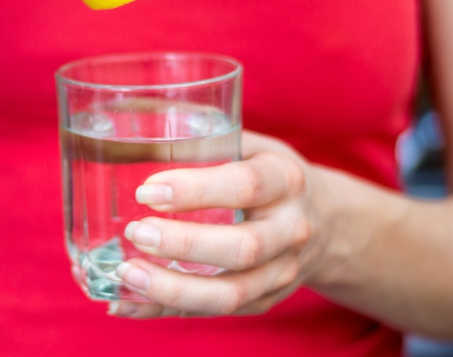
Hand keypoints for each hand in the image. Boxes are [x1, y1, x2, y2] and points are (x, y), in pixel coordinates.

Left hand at [109, 131, 324, 317]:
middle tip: (136, 232)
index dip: (194, 190)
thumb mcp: (250, 145)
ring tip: (127, 274)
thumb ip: (202, 141)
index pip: (245, 185)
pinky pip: (215, 313)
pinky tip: (127, 303)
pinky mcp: (265, 300)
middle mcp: (291, 229)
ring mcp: (282, 272)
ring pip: (231, 293)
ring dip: (173, 289)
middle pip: (242, 248)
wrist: (324, 220)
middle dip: (183, 244)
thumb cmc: (268, 174)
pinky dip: (167, 310)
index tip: (147, 191)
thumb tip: (130, 138)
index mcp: (285, 179)